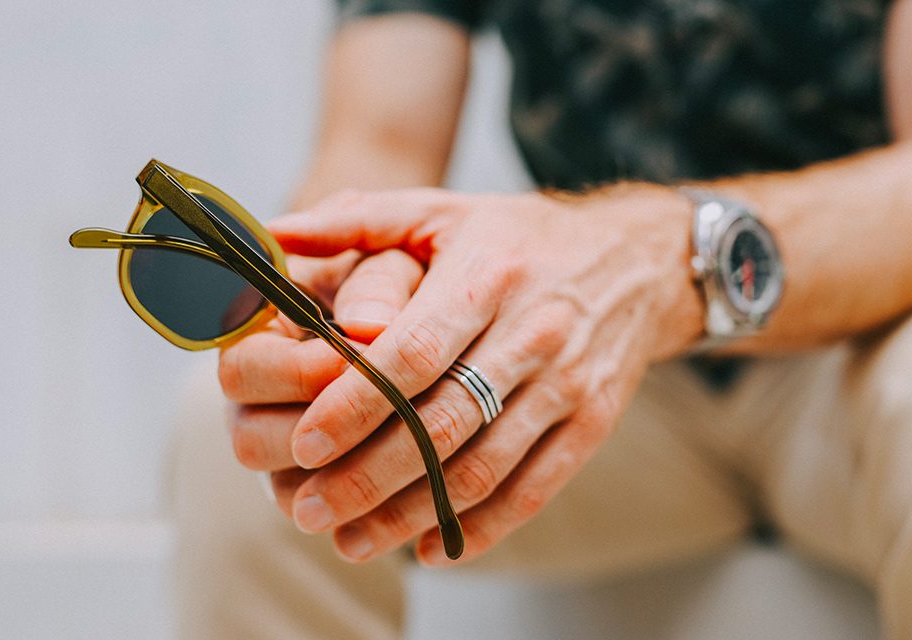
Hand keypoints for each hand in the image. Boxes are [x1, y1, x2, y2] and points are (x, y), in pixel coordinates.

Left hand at [242, 186, 701, 563]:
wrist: (638, 260)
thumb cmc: (521, 237)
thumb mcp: (444, 211)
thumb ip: (357, 220)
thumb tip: (273, 234)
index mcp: (488, 276)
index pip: (414, 353)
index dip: (357, 403)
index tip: (304, 443)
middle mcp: (534, 332)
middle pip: (443, 422)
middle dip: (370, 475)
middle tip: (307, 508)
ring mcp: (568, 383)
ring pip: (484, 467)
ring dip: (414, 513)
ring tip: (351, 540)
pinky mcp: (593, 422)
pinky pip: (535, 487)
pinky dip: (483, 527)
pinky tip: (432, 546)